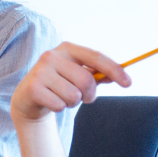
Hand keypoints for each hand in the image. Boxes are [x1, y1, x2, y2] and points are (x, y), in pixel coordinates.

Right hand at [11, 42, 129, 125]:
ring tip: (63, 98)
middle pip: (86, 80)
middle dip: (89, 95)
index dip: (114, 70)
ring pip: (73, 95)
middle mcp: (52, 56)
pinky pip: (60, 105)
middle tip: (84, 98)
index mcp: (67, 48)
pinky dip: (60, 108)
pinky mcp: (33, 87)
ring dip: (73, 103)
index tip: (128, 83)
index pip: (95, 57)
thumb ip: (98, 74)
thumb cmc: (59, 84)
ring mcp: (40, 71)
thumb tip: (122, 77)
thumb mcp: (78, 75)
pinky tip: (51, 102)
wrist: (29, 96)